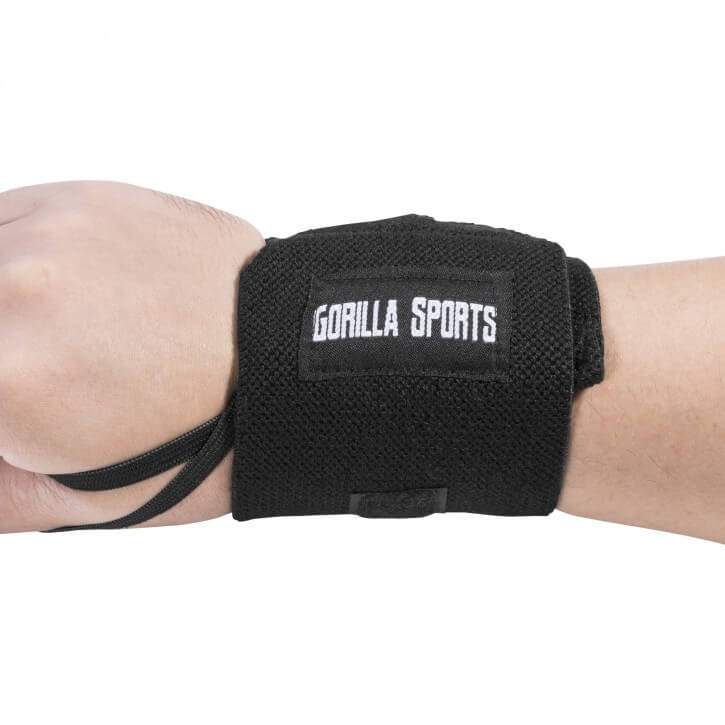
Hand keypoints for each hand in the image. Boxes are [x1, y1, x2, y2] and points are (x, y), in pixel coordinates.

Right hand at [0, 181, 263, 531]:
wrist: (281, 360)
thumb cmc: (203, 438)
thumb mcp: (81, 502)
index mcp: (6, 378)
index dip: (0, 405)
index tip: (15, 405)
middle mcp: (12, 290)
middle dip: (5, 360)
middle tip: (34, 370)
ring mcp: (48, 232)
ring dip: (5, 311)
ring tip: (50, 341)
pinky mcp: (81, 198)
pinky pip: (1, 221)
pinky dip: (5, 262)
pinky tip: (49, 294)